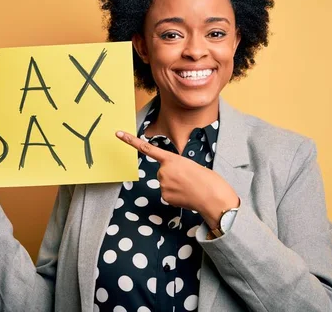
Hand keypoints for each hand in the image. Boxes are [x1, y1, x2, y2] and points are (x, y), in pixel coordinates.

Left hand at [115, 130, 238, 228]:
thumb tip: (171, 178)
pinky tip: (186, 195)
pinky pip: (167, 194)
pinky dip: (176, 195)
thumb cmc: (207, 179)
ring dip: (175, 185)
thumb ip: (177, 167)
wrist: (214, 198)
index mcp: (171, 159)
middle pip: (162, 172)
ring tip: (190, 187)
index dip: (131, 141)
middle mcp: (163, 171)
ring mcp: (163, 185)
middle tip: (189, 178)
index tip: (118, 134)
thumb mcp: (191, 165)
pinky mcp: (165, 197)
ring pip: (165, 184)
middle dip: (173, 175)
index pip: (147, 148)